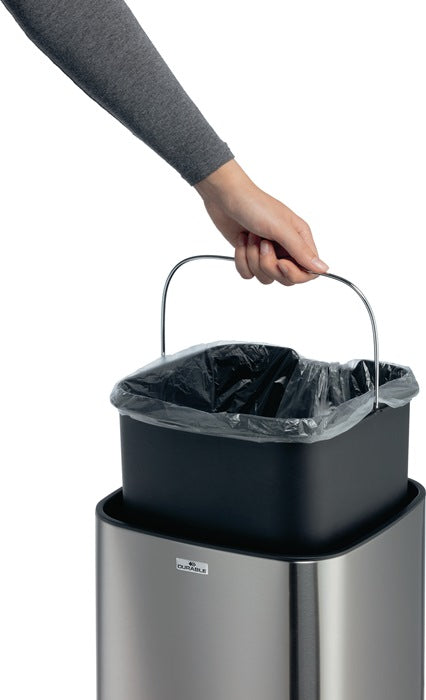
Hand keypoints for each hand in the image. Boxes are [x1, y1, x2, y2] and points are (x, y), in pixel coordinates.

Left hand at [194, 159, 327, 284]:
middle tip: (263, 244)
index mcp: (300, 239)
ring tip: (251, 237)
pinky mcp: (250, 256)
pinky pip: (248, 274)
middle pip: (285, 278)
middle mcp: (286, 248)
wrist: (225, 197)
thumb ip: (301, 250)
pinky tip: (242, 241)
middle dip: (269, 265)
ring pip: (265, 277)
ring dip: (253, 259)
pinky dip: (241, 260)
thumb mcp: (281, 227)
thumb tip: (323, 269)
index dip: (294, 274)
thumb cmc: (255, 205)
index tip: (281, 263)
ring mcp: (268, 253)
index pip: (307, 272)